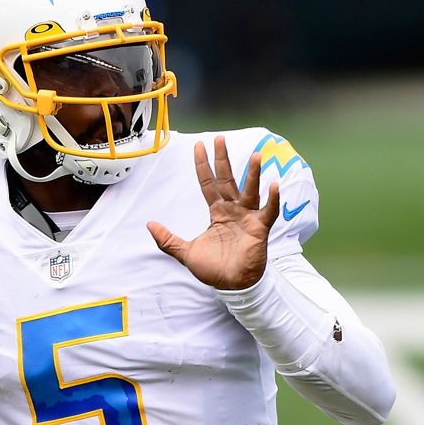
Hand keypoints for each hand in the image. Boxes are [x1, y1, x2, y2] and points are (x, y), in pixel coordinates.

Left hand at [147, 137, 279, 289]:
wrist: (232, 286)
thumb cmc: (213, 269)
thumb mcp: (186, 253)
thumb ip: (168, 239)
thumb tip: (149, 225)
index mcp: (216, 212)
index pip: (207, 183)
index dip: (202, 166)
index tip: (198, 146)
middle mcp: (233, 210)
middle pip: (227, 179)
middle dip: (223, 159)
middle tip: (219, 138)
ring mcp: (248, 218)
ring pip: (250, 190)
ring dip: (253, 174)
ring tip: (256, 155)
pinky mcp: (260, 229)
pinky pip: (268, 211)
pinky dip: (272, 200)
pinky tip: (274, 185)